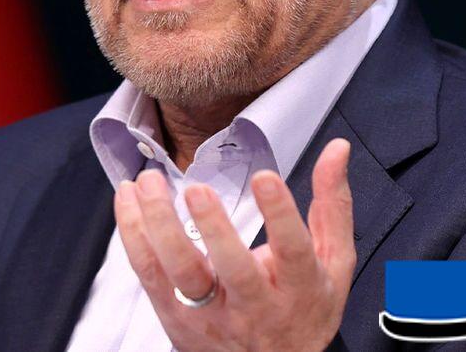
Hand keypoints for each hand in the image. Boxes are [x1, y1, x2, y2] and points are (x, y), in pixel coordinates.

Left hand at [114, 138, 354, 351]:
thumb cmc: (303, 309)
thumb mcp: (334, 262)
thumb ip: (333, 204)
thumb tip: (336, 150)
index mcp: (298, 288)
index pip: (293, 252)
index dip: (281, 215)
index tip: (266, 178)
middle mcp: (254, 305)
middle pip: (233, 270)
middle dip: (214, 229)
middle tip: (199, 190)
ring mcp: (211, 313)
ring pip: (181, 272)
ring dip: (160, 225)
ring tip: (150, 183)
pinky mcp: (176, 315)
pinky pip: (149, 273)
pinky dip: (134, 233)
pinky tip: (129, 199)